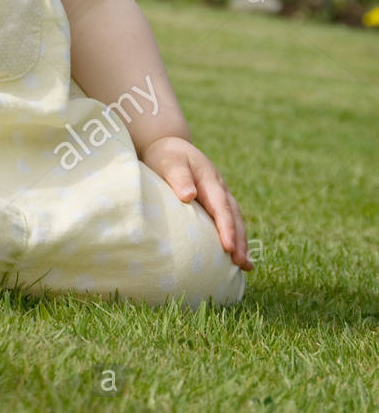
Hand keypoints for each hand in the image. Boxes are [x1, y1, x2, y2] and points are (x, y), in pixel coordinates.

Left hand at [140, 135, 252, 270]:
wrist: (170, 147)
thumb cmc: (167, 156)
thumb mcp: (170, 162)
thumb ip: (179, 177)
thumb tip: (188, 196)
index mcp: (210, 180)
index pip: (221, 206)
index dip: (226, 227)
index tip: (228, 246)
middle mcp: (220, 189)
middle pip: (234, 216)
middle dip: (239, 240)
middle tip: (241, 263)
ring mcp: (220, 196)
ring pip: (235, 220)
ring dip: (241, 242)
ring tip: (245, 266)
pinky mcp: (215, 203)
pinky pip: (228, 221)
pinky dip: (234, 237)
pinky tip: (234, 256)